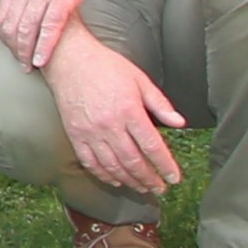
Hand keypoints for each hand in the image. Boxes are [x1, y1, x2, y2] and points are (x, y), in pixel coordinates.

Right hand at [46, 29, 184, 195]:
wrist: (69, 60)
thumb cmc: (105, 66)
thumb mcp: (139, 79)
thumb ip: (160, 103)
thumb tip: (179, 123)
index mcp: (129, 110)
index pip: (152, 146)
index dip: (165, 166)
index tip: (173, 178)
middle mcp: (109, 125)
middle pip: (133, 162)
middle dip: (150, 179)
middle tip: (160, 188)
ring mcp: (90, 132)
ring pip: (113, 166)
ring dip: (130, 181)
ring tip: (142, 188)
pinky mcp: (75, 134)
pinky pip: (90, 162)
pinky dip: (104, 175)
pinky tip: (115, 180)